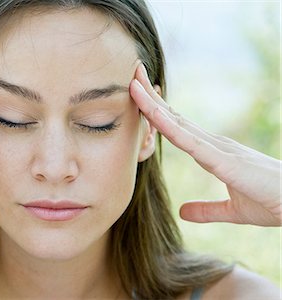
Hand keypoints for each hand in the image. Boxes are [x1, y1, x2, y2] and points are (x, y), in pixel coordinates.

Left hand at [129, 62, 281, 226]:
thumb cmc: (273, 203)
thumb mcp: (232, 211)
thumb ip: (207, 209)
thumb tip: (183, 212)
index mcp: (213, 153)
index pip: (178, 128)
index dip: (158, 112)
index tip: (139, 97)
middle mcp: (214, 144)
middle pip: (174, 118)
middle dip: (150, 98)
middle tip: (131, 77)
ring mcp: (219, 149)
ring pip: (178, 124)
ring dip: (153, 105)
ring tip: (133, 85)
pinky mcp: (224, 161)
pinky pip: (190, 142)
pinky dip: (170, 127)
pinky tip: (153, 115)